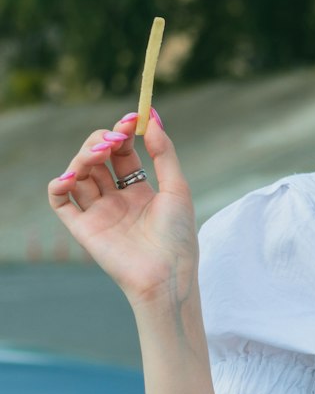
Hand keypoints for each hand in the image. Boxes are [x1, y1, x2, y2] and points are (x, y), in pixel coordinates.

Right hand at [47, 109, 197, 307]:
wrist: (167, 275)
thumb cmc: (177, 236)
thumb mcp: (178, 188)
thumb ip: (164, 153)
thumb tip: (152, 118)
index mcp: (140, 190)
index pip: (123, 153)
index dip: (123, 134)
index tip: (130, 119)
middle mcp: (116, 199)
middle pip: (98, 159)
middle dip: (101, 141)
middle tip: (113, 138)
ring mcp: (98, 212)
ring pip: (78, 174)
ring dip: (83, 157)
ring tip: (99, 153)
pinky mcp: (82, 228)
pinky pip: (60, 202)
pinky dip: (59, 185)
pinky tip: (71, 175)